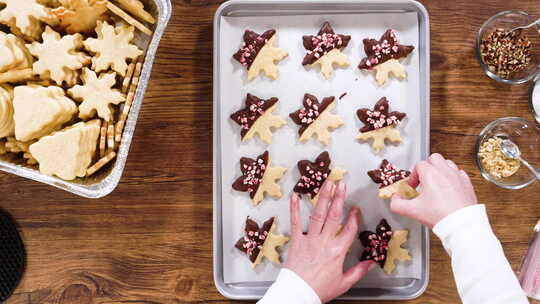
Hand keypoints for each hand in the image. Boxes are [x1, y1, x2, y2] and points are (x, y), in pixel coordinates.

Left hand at [284, 180, 374, 302]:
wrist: (298, 293)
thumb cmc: (319, 290)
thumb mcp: (344, 283)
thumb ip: (358, 271)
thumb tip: (371, 263)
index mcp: (338, 251)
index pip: (349, 230)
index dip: (354, 218)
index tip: (356, 208)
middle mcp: (324, 242)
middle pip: (334, 216)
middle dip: (339, 198)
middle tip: (342, 184)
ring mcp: (309, 239)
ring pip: (318, 214)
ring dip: (323, 197)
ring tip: (327, 184)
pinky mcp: (296, 240)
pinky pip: (295, 221)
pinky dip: (295, 208)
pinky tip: (295, 196)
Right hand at [390, 153, 477, 227]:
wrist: (461, 224)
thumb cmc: (439, 215)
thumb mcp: (412, 211)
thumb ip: (398, 204)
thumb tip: (395, 200)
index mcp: (430, 174)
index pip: (418, 165)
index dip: (413, 176)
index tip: (412, 187)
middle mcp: (445, 171)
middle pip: (434, 158)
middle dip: (427, 167)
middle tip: (424, 180)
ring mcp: (457, 176)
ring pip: (447, 163)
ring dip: (440, 169)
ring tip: (436, 182)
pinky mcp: (467, 183)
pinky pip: (459, 173)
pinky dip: (453, 177)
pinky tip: (449, 187)